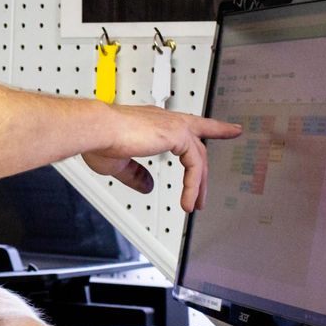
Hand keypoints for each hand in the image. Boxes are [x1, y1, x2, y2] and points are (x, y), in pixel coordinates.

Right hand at [80, 105, 241, 211]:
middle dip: (205, 171)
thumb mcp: (120, 164)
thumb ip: (136, 175)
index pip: (187, 125)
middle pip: (199, 141)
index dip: (210, 128)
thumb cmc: (99, 141)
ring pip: (199, 156)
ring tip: (195, 205)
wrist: (96, 131)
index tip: (230, 129)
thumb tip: (147, 186)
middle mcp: (165, 120)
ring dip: (199, 184)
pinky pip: (194, 164)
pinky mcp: (176, 134)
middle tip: (207, 191)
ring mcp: (172, 125)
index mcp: (152, 122)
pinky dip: (192, 184)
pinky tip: (187, 200)